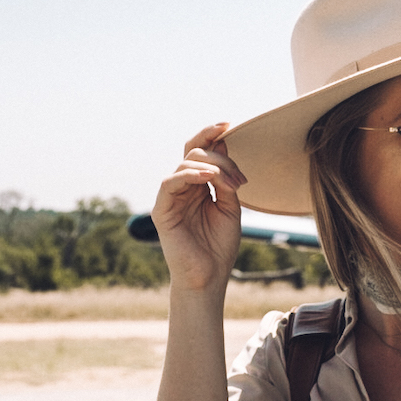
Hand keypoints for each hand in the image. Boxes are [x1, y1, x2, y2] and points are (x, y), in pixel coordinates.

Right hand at [152, 124, 245, 293]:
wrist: (209, 277)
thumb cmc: (219, 246)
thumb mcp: (230, 206)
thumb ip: (225, 178)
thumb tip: (223, 144)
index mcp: (198, 185)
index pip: (200, 151)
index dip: (211, 134)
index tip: (229, 123)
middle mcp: (182, 187)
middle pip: (194, 152)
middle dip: (220, 157)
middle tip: (239, 179)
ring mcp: (171, 197)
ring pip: (184, 164)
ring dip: (211, 167)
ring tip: (229, 183)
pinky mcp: (161, 209)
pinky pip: (169, 182)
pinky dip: (190, 175)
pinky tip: (208, 178)